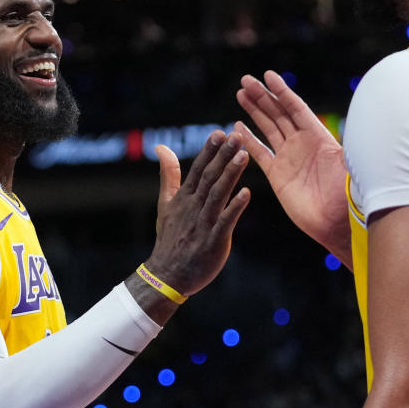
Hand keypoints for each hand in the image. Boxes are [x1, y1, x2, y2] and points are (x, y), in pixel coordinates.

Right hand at [144, 132, 250, 296]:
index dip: (209, 151)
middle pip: (209, 177)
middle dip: (223, 156)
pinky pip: (225, 221)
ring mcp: (203, 224)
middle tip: (237, 136)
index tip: (220, 133)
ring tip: (244, 156)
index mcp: (184, 197)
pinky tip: (247, 193)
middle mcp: (193, 207)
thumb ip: (169, 174)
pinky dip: (234, 207)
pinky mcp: (213, 241)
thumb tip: (161, 147)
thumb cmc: (170, 238)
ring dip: (230, 175)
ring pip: (218, 195)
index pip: (198, 169)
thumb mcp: (166, 203)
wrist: (167, 274)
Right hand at [235, 70, 350, 261]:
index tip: (267, 75)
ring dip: (254, 111)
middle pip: (279, 113)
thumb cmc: (347, 193)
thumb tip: (350, 123)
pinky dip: (248, 140)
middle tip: (245, 80)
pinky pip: (260, 153)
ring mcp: (289, 158)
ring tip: (240, 94)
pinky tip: (237, 127)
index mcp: (319, 137)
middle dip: (263, 96)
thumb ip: (343, 144)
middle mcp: (302, 144)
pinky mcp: (278, 175)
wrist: (338, 222)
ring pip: (268, 128)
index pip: (297, 108)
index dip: (282, 92)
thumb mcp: (350, 164)